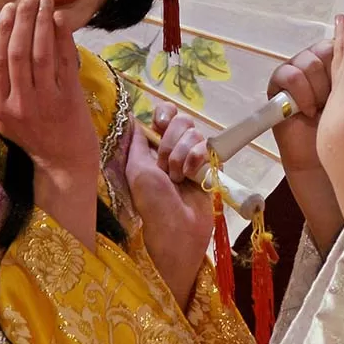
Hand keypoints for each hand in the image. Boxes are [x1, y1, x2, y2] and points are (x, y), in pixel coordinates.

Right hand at [0, 0, 98, 247]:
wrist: (64, 160)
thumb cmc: (31, 134)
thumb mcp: (0, 116)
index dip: (1, 31)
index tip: (7, 9)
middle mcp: (20, 104)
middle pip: (17, 53)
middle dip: (22, 20)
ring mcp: (46, 101)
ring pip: (41, 53)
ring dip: (42, 23)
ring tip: (44, 1)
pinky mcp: (69, 99)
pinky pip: (64, 61)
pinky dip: (62, 37)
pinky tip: (60, 19)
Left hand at [125, 105, 212, 307]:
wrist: (177, 228)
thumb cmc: (152, 202)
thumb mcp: (137, 170)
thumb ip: (138, 141)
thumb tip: (132, 117)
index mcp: (154, 148)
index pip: (165, 115)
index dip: (165, 114)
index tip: (161, 123)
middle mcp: (174, 150)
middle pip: (182, 121)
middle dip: (172, 142)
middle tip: (166, 168)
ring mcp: (193, 158)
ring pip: (195, 133)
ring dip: (182, 155)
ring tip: (178, 178)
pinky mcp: (211, 167)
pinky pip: (208, 147)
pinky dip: (198, 158)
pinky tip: (193, 176)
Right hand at [268, 42, 343, 251]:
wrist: (327, 164)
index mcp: (339, 64)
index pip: (341, 42)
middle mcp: (317, 67)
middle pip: (323, 49)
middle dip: (332, 75)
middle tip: (336, 101)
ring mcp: (297, 76)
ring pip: (307, 61)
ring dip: (317, 86)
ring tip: (323, 109)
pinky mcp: (278, 88)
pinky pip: (286, 74)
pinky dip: (299, 91)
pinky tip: (308, 111)